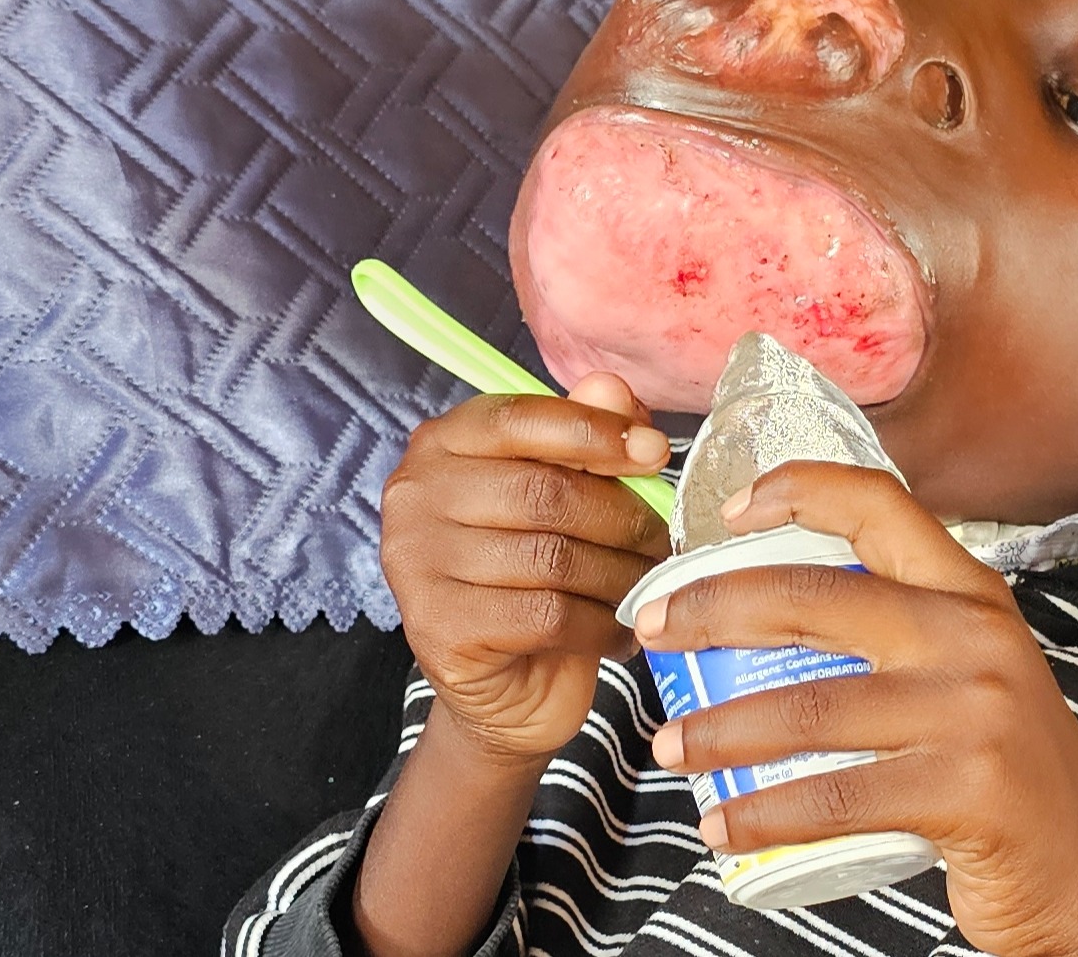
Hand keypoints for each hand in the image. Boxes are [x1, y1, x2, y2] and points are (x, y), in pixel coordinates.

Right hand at [379, 377, 672, 764]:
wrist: (506, 689)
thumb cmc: (536, 577)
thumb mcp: (564, 497)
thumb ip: (584, 436)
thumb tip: (613, 389)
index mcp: (442, 445)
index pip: (521, 419)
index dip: (596, 431)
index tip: (656, 451)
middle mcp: (414, 497)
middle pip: (545, 492)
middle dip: (622, 516)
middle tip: (663, 539)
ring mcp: (417, 565)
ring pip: (552, 558)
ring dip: (620, 575)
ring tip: (648, 585)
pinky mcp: (439, 629)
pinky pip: (548, 615)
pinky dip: (601, 624)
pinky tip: (621, 630)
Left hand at [632, 463, 1077, 956]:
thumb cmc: (1006, 778)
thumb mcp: (973, 679)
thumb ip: (902, 637)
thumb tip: (769, 612)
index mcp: (973, 595)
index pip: (880, 504)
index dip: (796, 489)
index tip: (724, 512)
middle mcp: (977, 638)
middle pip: (815, 596)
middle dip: (713, 609)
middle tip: (653, 633)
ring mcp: (976, 713)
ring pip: (810, 706)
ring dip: (720, 730)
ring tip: (669, 746)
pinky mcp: (967, 791)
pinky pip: (836, 795)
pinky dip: (763, 814)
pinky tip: (723, 825)